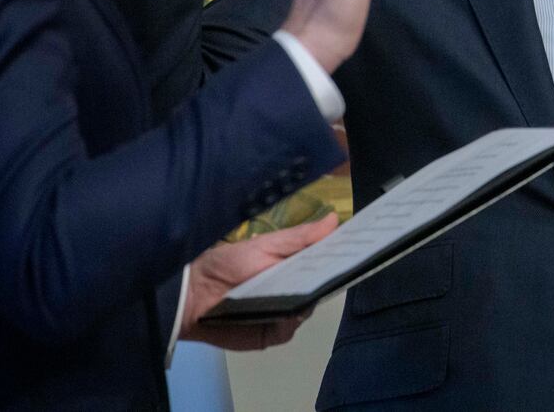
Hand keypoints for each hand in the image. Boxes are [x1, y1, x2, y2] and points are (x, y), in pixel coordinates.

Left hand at [181, 213, 337, 349]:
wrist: (193, 294)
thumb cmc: (228, 263)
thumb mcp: (266, 244)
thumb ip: (300, 236)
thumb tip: (335, 219)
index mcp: (295, 265)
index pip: (325, 261)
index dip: (341, 255)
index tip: (360, 247)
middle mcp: (294, 289)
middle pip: (322, 287)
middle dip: (331, 279)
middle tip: (342, 269)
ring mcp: (284, 312)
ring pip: (307, 309)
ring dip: (307, 302)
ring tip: (306, 291)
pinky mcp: (271, 333)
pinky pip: (288, 329)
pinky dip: (287, 322)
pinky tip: (284, 312)